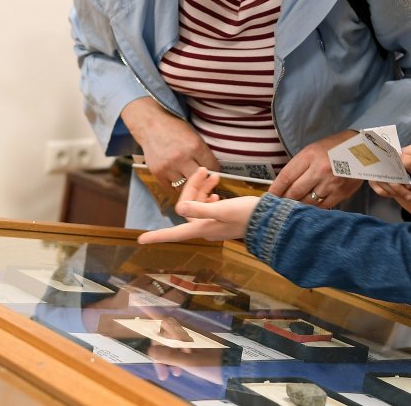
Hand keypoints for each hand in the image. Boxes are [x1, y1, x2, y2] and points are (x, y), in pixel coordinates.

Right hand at [121, 98, 219, 188]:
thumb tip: (213, 170)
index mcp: (195, 146)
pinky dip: (175, 185)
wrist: (150, 125)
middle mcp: (182, 158)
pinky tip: (177, 178)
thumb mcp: (193, 135)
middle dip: (202, 181)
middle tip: (203, 180)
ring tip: (187, 178)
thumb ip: (203, 152)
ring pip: (185, 186)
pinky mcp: (157, 173)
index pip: (213, 168)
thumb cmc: (174, 129)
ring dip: (187, 184)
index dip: (214, 171)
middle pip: (199, 180)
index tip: (212, 172)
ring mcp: (168, 167)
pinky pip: (171, 188)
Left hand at [138, 168, 256, 243]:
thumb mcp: (224, 209)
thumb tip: (180, 208)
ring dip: (202, 189)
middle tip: (203, 170)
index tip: (140, 239)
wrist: (270, 219)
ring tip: (213, 176)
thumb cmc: (249, 214)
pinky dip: (209, 194)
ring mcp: (214, 224)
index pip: (174, 233)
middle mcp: (206, 228)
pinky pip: (208, 205)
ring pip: (198, 204)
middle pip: (187, 208)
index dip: (157, 236)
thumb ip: (201, 208)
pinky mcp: (223, 218)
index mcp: (203, 228)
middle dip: (192, 188)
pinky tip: (216, 188)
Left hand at [268, 131, 362, 207]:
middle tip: (279, 206)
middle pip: (294, 192)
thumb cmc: (332, 148)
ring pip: (307, 202)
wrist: (361, 147)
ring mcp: (331, 182)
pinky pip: (322, 206)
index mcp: (309, 156)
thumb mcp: (312, 151)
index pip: (286, 177)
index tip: (269, 197)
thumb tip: (283, 186)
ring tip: (294, 208)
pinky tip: (310, 208)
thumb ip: (298, 167)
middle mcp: (319, 170)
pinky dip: (314, 208)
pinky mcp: (341, 192)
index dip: (275, 190)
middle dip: (285, 200)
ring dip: (299, 206)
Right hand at [368, 144, 410, 219]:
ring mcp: (389, 170)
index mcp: (409, 152)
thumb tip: (398, 156)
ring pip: (378, 176)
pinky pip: (374, 184)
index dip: (393, 164)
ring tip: (406, 194)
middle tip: (407, 188)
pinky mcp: (384, 180)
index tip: (403, 177)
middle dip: (393, 181)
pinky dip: (384, 191)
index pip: (392, 152)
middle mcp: (398, 158)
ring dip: (392, 188)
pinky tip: (393, 195)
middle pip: (382, 164)